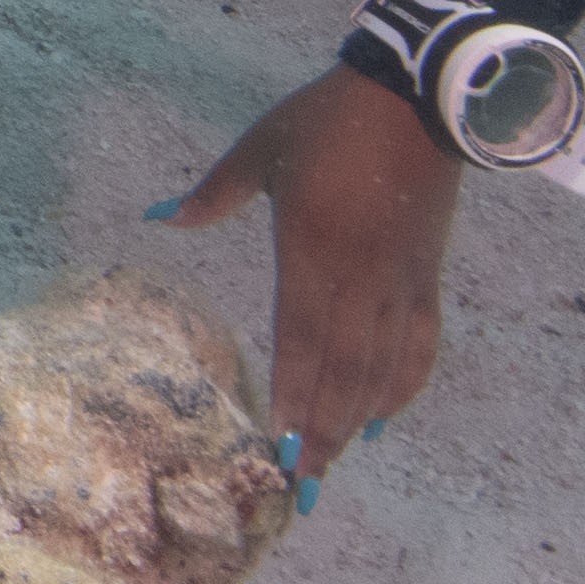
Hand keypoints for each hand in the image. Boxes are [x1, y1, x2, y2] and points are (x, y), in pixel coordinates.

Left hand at [160, 69, 469, 466]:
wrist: (416, 97)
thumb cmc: (327, 121)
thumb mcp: (261, 151)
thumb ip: (212, 195)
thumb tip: (157, 218)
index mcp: (312, 249)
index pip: (299, 340)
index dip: (292, 398)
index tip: (277, 448)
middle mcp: (359, 278)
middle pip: (341, 372)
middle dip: (320, 433)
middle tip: (302, 486)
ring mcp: (399, 283)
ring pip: (379, 369)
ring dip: (356, 422)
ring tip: (332, 466)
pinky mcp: (428, 278)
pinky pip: (418, 346)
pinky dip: (403, 387)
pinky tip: (383, 421)